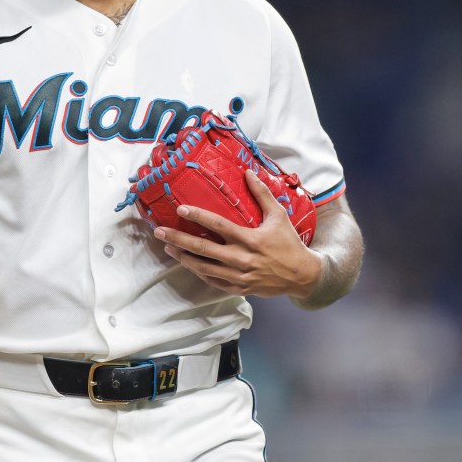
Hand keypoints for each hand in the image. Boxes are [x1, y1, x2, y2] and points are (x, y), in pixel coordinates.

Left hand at [155, 169, 324, 299]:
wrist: (302, 275)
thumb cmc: (289, 243)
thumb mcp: (279, 215)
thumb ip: (262, 194)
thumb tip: (248, 172)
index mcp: (250, 239)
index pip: (218, 226)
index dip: (198, 216)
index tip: (181, 208)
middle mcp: (241, 259)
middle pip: (202, 249)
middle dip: (178, 239)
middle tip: (159, 231)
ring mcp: (238, 276)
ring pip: (203, 268)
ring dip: (183, 257)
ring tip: (167, 247)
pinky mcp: (239, 288)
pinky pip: (213, 281)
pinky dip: (198, 272)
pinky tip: (187, 263)